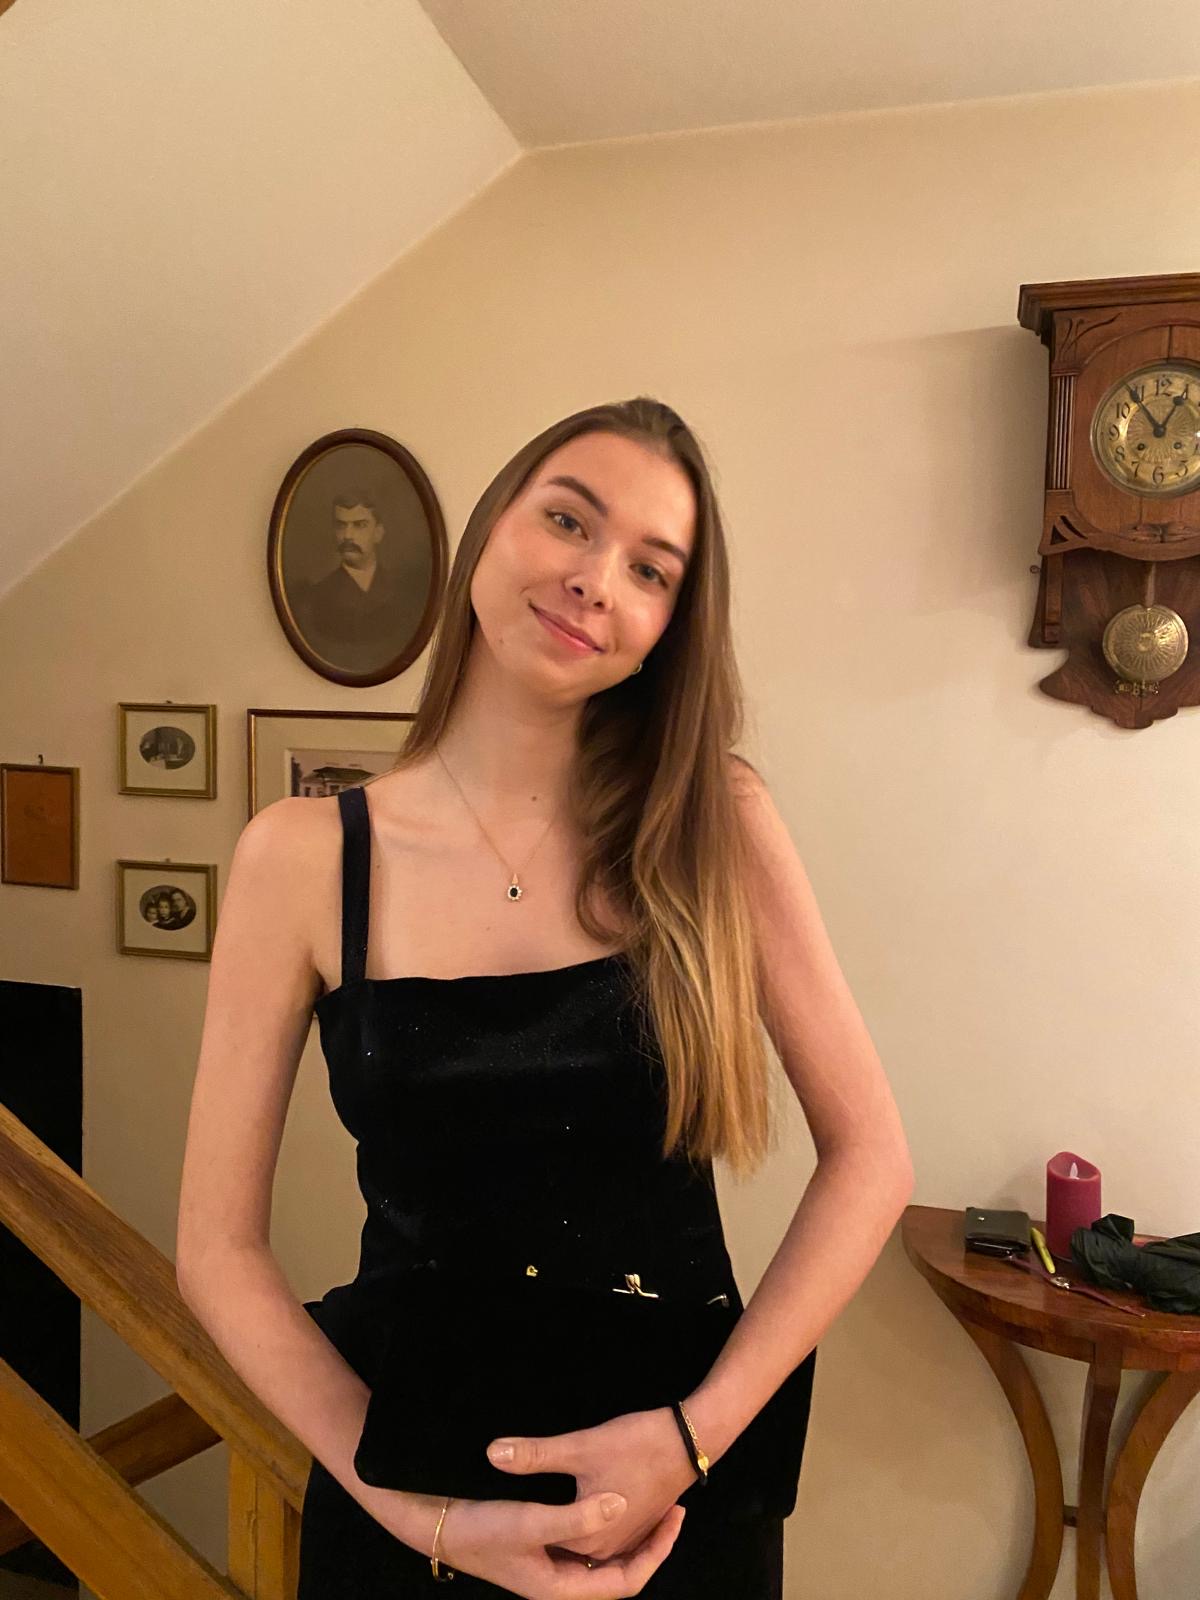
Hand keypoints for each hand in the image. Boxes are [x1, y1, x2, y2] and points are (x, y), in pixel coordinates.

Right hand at [373, 1486, 685, 1598]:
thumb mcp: (532, 1520)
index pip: (626, 1583)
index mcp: (561, 1589)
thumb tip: (622, 1507)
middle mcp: (560, 1581)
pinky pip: (588, 1540)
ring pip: (605, 1556)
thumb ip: (579, 1517)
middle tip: (676, 1509)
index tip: (676, 1518)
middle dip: (650, 1544)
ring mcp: (552, 1564)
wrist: (436, 1522)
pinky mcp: (542, 1545)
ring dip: (631, 1533)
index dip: (656, 1553)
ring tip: (656, 1502)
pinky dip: (607, 1522)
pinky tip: (615, 1497)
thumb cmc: (481, 1528)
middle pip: (620, 1571)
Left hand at [486, 1406, 699, 1562]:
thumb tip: (491, 1453)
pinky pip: (605, 1534)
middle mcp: (609, 1549)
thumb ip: (535, 1455)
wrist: (690, 1439)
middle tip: (507, 1515)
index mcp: (591, 1542)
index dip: (519, 1531)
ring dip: (567, 1532)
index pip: (543, 1546)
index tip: (496, 1514)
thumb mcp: (580, 1446)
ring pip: (585, 1543)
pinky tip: (574, 1505)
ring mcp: (627, 1539)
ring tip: (535, 1512)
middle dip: (542, 1535)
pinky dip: (588, 1524)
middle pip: (565, 1547)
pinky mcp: (640, 1525)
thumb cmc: (635, 1444)